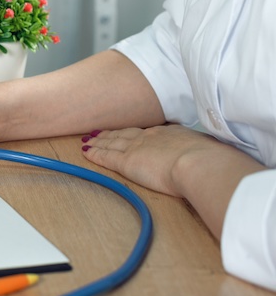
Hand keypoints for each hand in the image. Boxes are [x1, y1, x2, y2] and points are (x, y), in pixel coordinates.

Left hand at [81, 125, 238, 196]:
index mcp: (171, 134)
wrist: (199, 163)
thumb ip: (200, 154)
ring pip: (112, 143)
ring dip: (99, 141)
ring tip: (88, 140)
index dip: (134, 132)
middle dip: (111, 133)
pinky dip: (94, 153)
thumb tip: (209, 160)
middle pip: (125, 134)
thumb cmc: (209, 162)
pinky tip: (86, 151)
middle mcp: (151, 137)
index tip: (127, 131)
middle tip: (99, 132)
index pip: (147, 132)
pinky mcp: (126, 161)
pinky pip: (105, 156)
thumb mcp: (207, 152)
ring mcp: (137, 148)